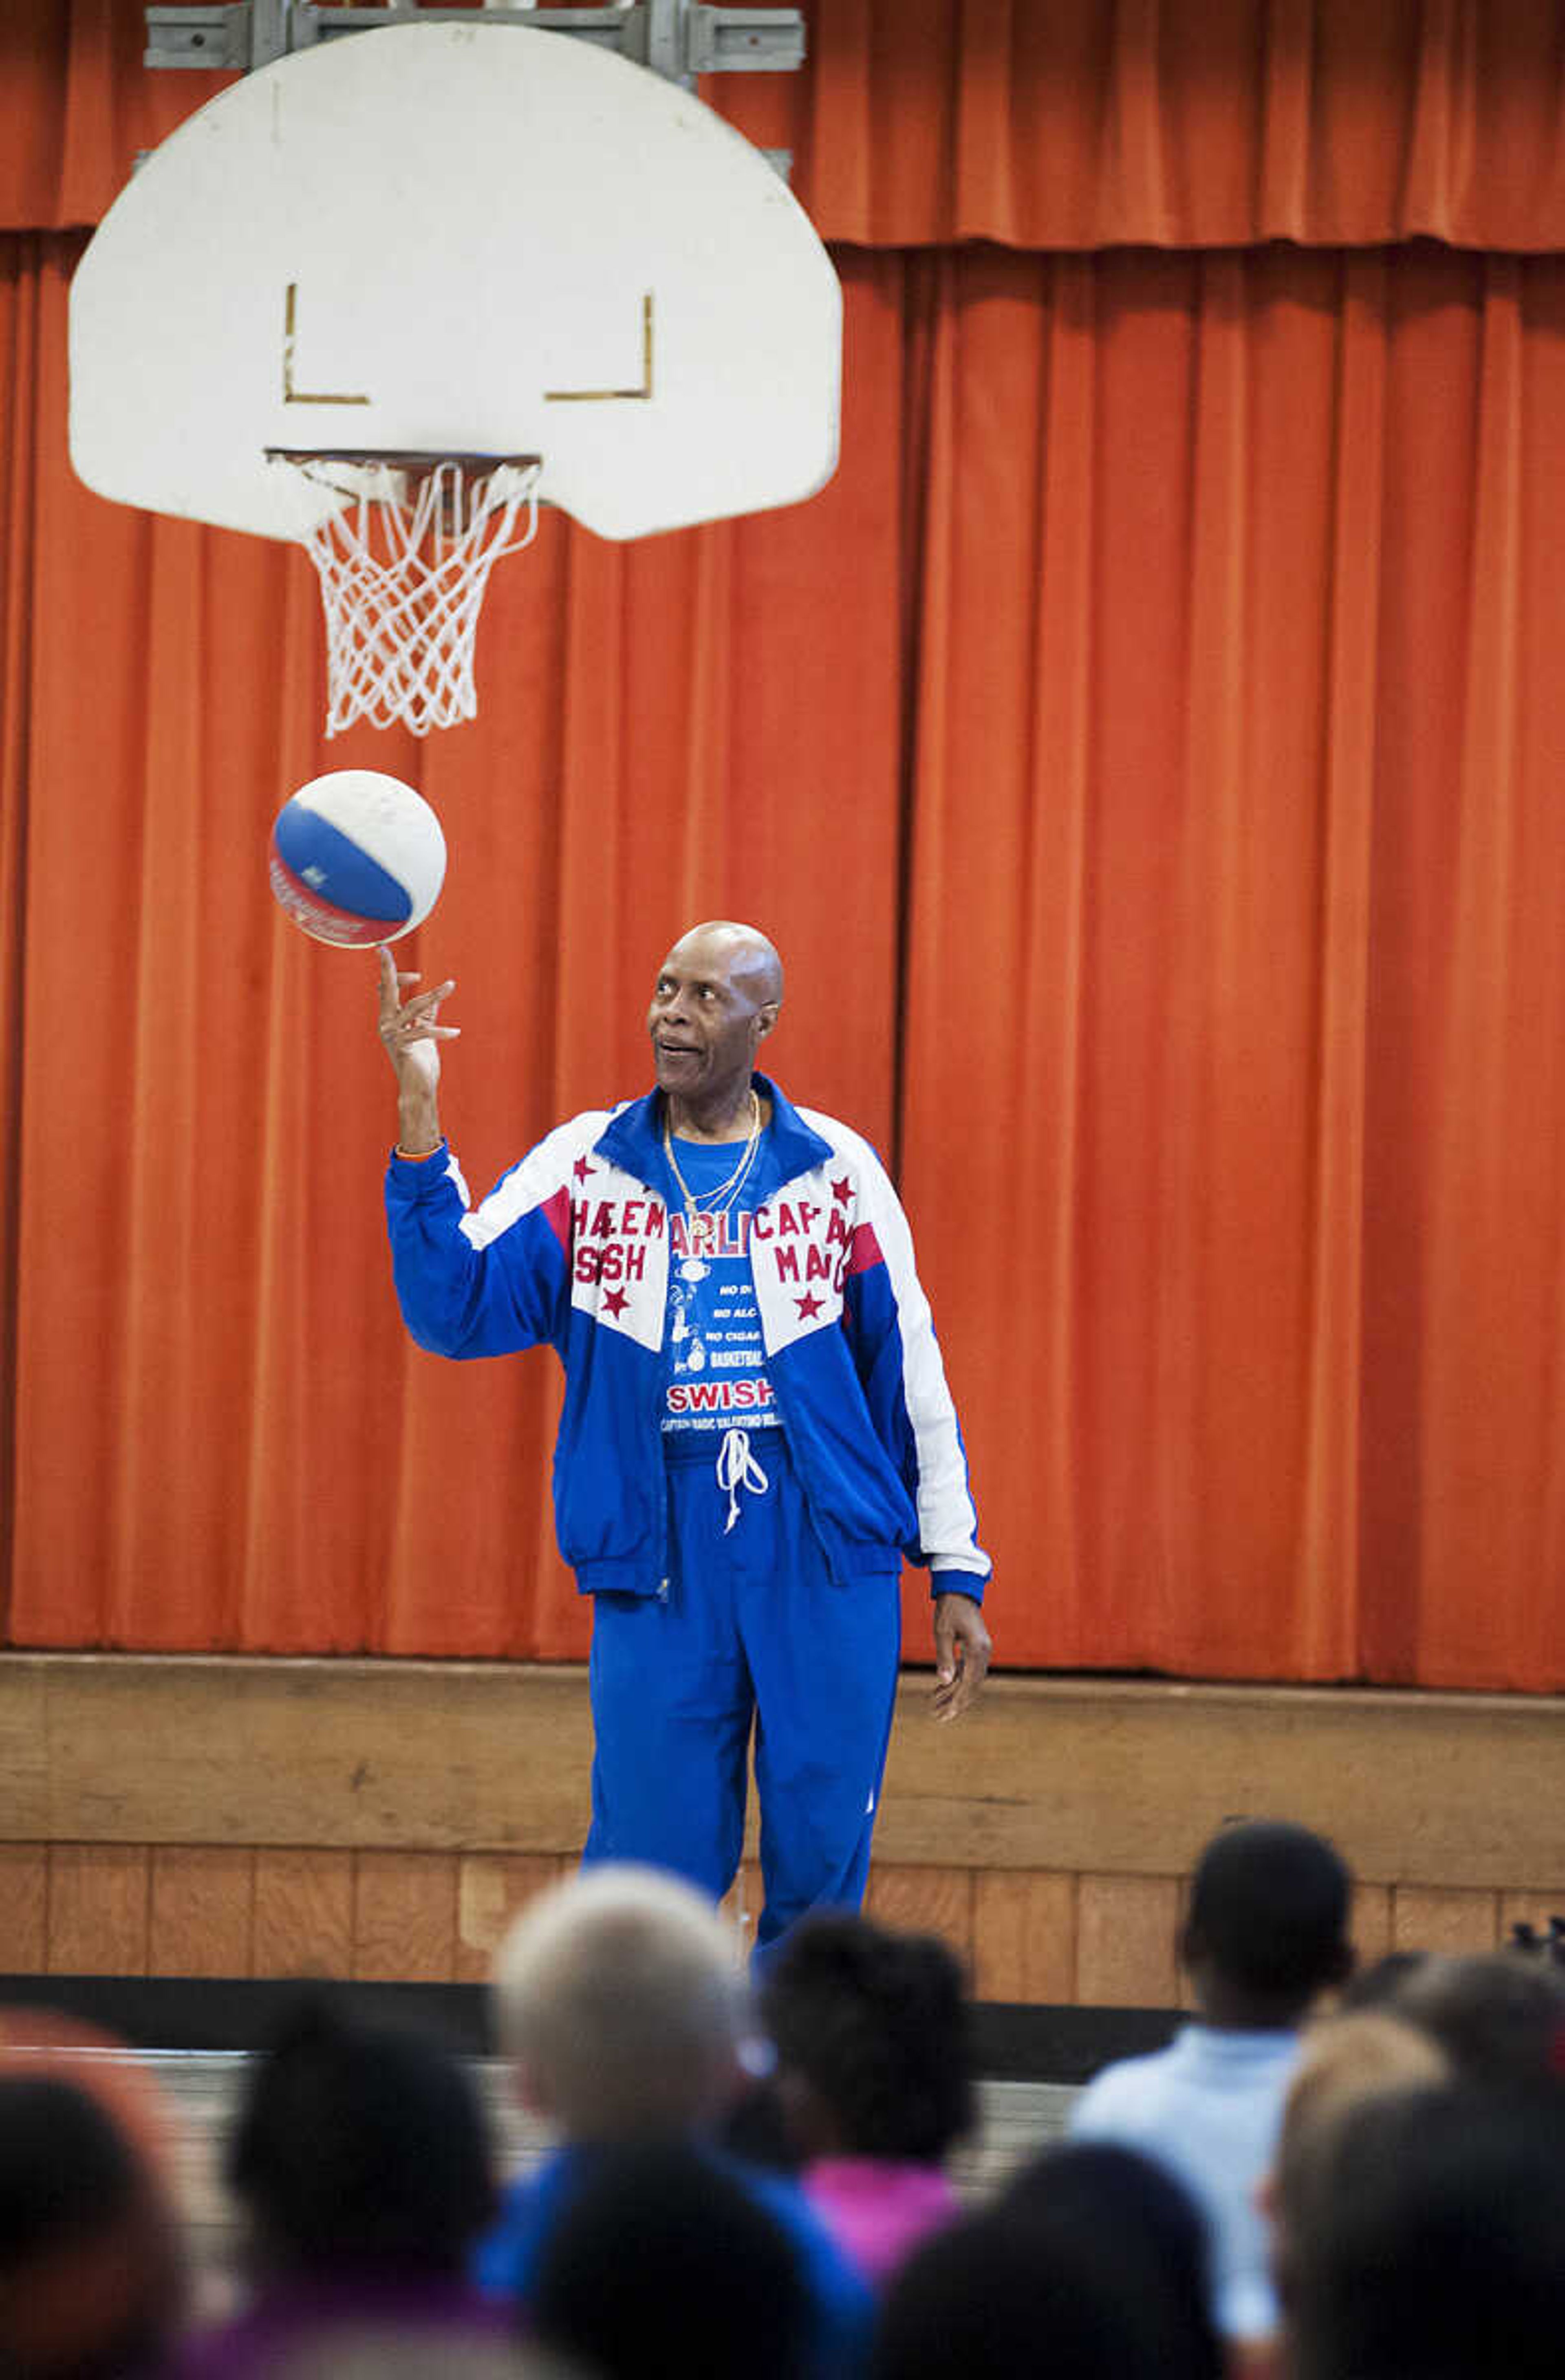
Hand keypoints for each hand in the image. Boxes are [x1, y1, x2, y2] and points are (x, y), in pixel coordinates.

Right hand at [378, 945, 457, 1154]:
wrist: (417, 1088)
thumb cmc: (420, 1062)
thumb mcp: (424, 1033)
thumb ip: (427, 1015)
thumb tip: (434, 998)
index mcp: (389, 1018)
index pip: (387, 989)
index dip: (397, 975)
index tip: (418, 975)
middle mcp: (386, 1023)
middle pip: (387, 990)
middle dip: (385, 968)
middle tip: (382, 948)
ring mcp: (391, 1035)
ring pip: (412, 1006)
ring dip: (433, 995)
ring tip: (451, 985)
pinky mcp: (402, 1047)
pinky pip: (422, 1031)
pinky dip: (440, 1030)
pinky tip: (456, 1032)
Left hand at [931, 1591, 990, 1722]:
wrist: (959, 1589)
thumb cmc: (949, 1609)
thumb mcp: (942, 1632)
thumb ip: (945, 1657)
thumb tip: (944, 1682)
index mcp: (978, 1650)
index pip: (969, 1683)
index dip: (957, 1701)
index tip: (946, 1715)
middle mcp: (984, 1653)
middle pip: (972, 1685)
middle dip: (956, 1703)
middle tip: (939, 1718)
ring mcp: (982, 1651)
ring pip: (970, 1680)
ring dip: (954, 1694)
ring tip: (936, 1707)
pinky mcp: (976, 1648)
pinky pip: (967, 1670)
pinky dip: (955, 1681)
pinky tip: (940, 1690)